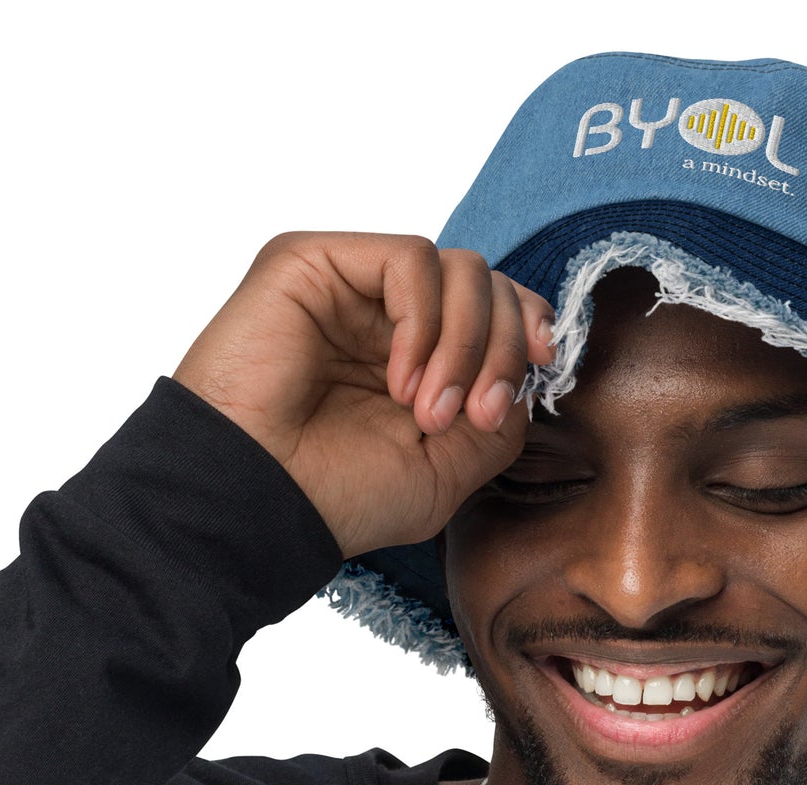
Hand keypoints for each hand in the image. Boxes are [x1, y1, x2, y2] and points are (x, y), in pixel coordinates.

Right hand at [172, 232, 554, 557]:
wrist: (259, 502)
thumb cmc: (339, 498)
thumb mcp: (446, 471)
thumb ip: (497, 419)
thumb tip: (526, 376)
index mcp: (414, 359)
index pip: (495, 308)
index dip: (531, 326)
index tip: (547, 365)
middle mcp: (383, 318)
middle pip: (487, 284)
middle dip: (503, 348)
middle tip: (476, 415)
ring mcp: (348, 288)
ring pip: (458, 268)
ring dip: (465, 344)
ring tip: (429, 411)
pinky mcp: (311, 262)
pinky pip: (409, 259)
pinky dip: (425, 321)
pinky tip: (399, 379)